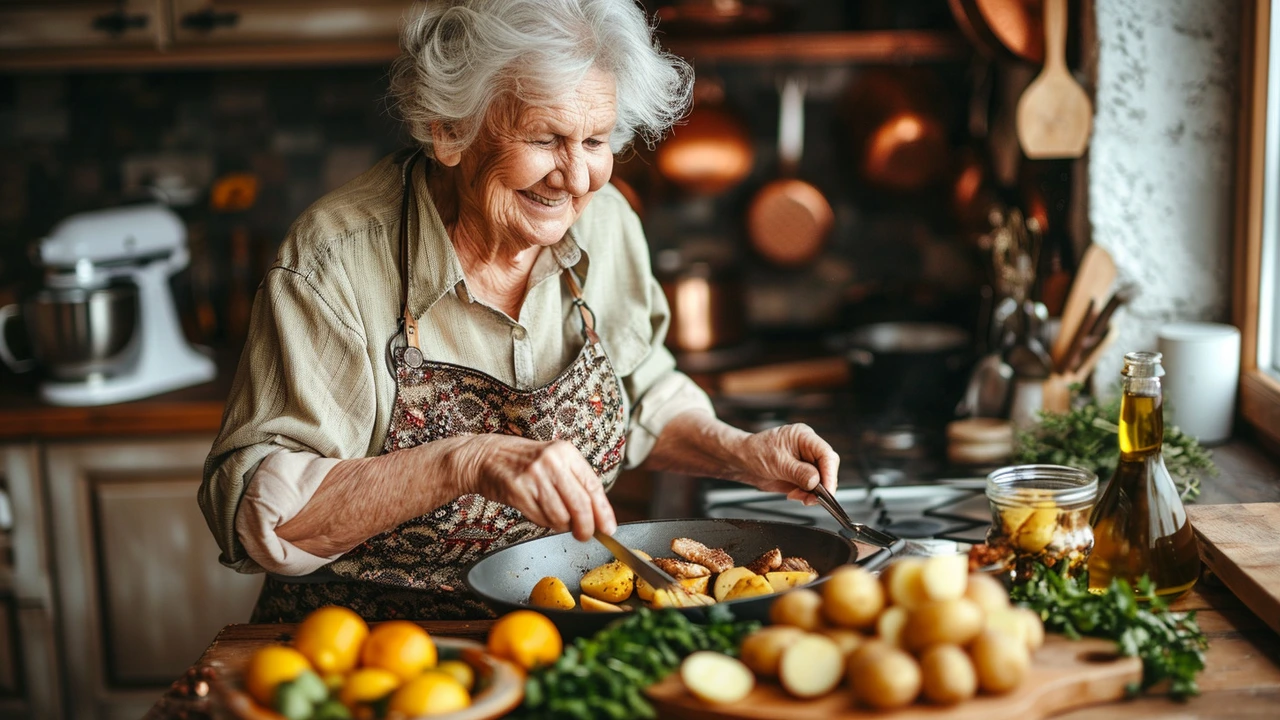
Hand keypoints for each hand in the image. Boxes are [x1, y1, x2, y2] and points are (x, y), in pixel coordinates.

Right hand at [454, 434, 616, 539]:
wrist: (487, 456)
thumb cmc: (524, 462)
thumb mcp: (554, 461)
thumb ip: (575, 483)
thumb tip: (598, 515)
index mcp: (566, 452)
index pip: (593, 486)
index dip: (603, 511)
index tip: (609, 529)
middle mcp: (552, 462)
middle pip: (580, 505)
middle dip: (586, 527)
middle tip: (585, 536)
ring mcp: (534, 476)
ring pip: (561, 516)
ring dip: (562, 525)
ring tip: (555, 518)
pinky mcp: (518, 490)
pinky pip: (541, 518)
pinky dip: (545, 523)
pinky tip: (539, 513)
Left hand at [732, 423, 839, 504]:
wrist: (742, 462)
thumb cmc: (755, 453)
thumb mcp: (778, 463)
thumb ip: (799, 473)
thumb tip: (816, 481)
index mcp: (804, 437)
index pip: (826, 455)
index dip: (830, 474)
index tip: (827, 490)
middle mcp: (807, 448)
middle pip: (827, 468)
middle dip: (822, 486)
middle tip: (813, 498)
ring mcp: (805, 462)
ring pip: (821, 480)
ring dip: (813, 493)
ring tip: (799, 496)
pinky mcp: (801, 475)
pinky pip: (812, 488)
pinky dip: (806, 495)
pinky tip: (794, 494)